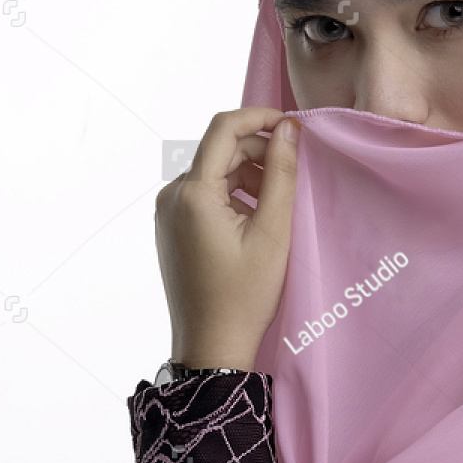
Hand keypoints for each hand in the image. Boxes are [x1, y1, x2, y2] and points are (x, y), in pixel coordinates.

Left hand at [155, 108, 299, 370]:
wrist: (211, 346)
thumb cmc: (244, 295)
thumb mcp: (272, 232)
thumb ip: (281, 174)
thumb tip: (288, 129)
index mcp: (191, 193)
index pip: (223, 128)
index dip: (260, 117)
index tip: (293, 126)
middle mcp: (171, 195)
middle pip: (220, 151)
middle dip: (259, 153)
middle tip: (295, 176)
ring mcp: (167, 212)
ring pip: (214, 173)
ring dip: (248, 177)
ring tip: (277, 207)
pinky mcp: (171, 227)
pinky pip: (205, 195)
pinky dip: (233, 196)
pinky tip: (256, 222)